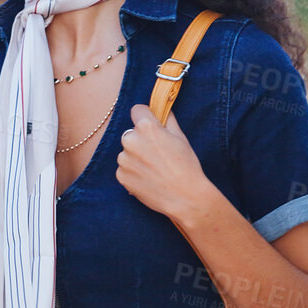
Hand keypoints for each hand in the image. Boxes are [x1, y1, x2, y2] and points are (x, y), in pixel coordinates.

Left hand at [115, 105, 211, 225]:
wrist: (185, 197)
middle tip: (157, 153)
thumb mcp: (181, 138)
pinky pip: (125, 168)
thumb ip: (168, 120)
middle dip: (141, 140)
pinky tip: (148, 179)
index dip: (146, 116)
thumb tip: (163, 109)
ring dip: (136, 157)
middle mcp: (131, 140)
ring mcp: (124, 159)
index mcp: (146, 127)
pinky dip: (134, 172)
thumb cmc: (186, 166)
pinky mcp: (121, 176)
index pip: (137, 110)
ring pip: (127, 152)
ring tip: (154, 169)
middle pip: (131, 133)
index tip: (152, 125)